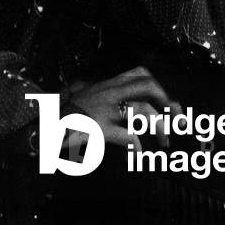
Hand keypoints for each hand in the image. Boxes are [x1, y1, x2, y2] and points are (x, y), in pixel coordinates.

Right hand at [67, 65, 182, 150]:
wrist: (45, 125)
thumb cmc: (68, 114)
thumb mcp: (88, 95)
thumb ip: (106, 94)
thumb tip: (129, 105)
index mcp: (109, 84)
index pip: (141, 73)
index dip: (159, 85)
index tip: (169, 101)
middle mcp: (110, 92)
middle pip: (149, 87)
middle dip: (169, 102)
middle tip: (179, 120)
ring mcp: (106, 109)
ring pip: (143, 110)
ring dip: (160, 126)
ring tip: (165, 141)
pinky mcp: (101, 128)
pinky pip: (128, 135)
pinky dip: (138, 144)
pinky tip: (140, 151)